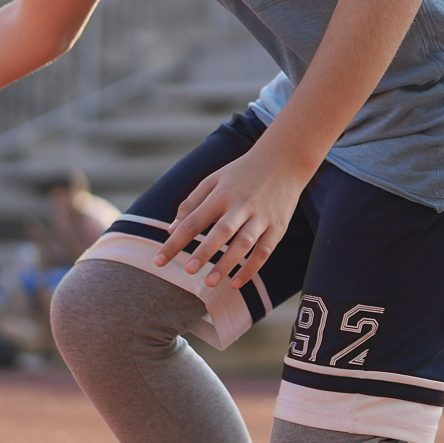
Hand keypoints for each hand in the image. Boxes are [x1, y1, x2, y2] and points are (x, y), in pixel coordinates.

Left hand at [155, 149, 306, 289]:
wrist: (285, 159)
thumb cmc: (242, 172)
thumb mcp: (214, 179)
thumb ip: (191, 203)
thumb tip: (171, 229)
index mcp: (221, 194)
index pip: (194, 220)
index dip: (175, 242)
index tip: (158, 261)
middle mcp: (242, 205)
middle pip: (221, 231)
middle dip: (204, 251)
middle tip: (188, 270)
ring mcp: (262, 216)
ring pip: (244, 243)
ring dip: (227, 264)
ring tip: (210, 282)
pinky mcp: (278, 226)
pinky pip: (265, 251)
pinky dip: (251, 268)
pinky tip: (236, 283)